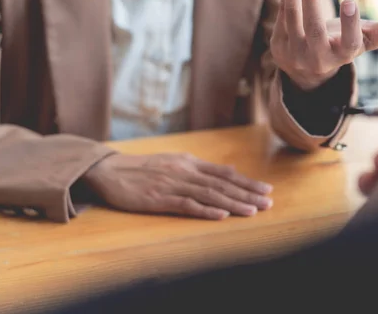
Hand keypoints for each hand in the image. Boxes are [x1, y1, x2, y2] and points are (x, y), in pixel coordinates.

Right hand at [83, 153, 273, 219]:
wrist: (109, 170)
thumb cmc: (142, 168)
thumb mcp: (174, 162)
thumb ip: (198, 169)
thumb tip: (226, 173)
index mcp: (189, 162)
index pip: (224, 173)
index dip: (246, 182)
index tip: (266, 189)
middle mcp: (185, 171)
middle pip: (222, 183)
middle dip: (247, 193)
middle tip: (268, 202)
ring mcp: (172, 185)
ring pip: (209, 194)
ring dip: (233, 203)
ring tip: (252, 210)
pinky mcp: (159, 199)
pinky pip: (186, 205)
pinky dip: (205, 210)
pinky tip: (221, 215)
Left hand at [270, 0, 377, 90]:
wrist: (306, 70)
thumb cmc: (341, 45)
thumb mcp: (364, 40)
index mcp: (343, 56)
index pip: (349, 43)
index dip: (350, 24)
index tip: (350, 1)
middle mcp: (317, 57)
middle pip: (314, 28)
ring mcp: (295, 52)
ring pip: (293, 16)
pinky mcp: (278, 44)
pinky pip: (282, 12)